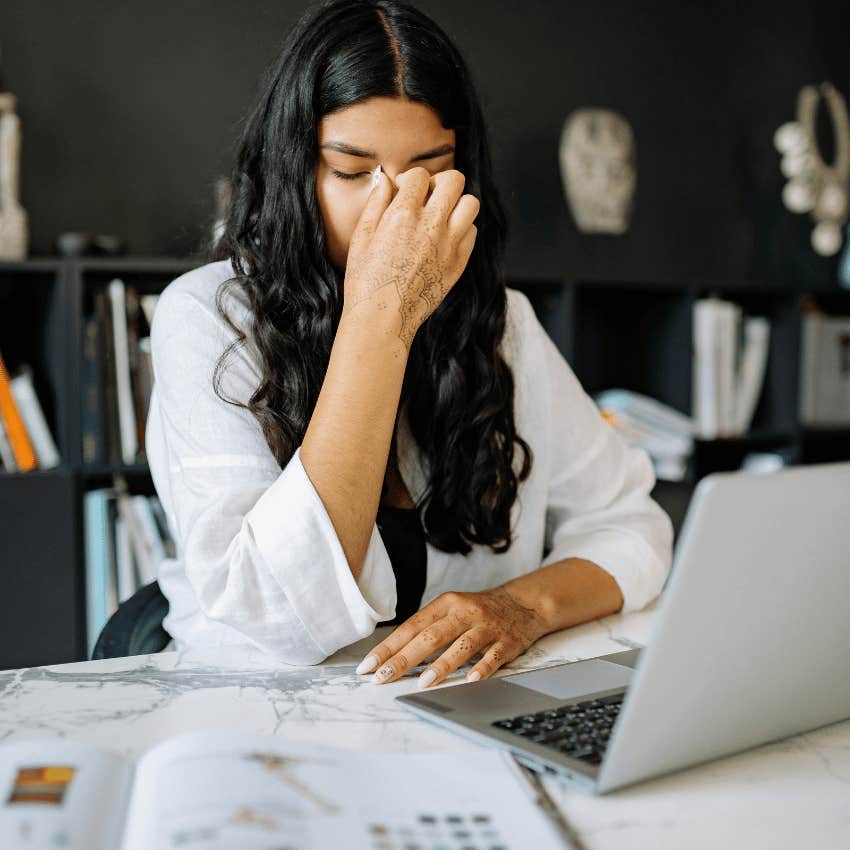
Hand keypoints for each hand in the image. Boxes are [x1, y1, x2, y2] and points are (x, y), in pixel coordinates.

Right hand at [341, 166, 479, 349]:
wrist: (383, 319)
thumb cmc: (366, 282)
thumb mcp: (361, 238)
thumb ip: (376, 203)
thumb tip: (385, 179)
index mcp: (402, 216)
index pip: (420, 175)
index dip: (412, 179)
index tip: (405, 192)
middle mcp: (430, 226)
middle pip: (454, 180)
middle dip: (440, 182)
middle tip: (429, 197)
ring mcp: (448, 246)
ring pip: (470, 203)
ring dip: (456, 204)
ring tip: (441, 216)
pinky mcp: (458, 264)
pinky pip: (472, 232)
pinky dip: (462, 229)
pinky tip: (445, 239)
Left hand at [355, 586, 548, 687]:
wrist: (523, 604)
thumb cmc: (477, 612)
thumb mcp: (451, 610)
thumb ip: (427, 629)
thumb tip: (392, 655)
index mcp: (446, 604)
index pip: (411, 627)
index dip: (389, 647)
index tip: (369, 666)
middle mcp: (464, 613)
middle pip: (430, 636)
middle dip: (404, 659)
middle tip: (384, 677)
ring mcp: (486, 627)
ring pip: (461, 646)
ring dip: (441, 665)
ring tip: (422, 683)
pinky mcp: (506, 642)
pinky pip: (493, 656)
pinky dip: (482, 668)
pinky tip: (470, 680)